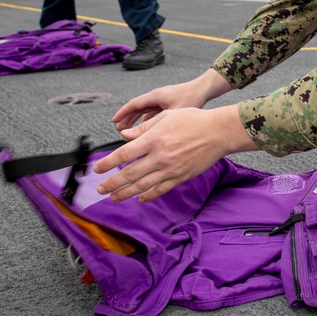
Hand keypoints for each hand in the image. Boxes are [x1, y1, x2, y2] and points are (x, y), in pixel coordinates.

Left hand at [94, 106, 255, 202]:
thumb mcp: (167, 117)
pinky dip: (148, 195)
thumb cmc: (194, 120)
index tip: (97, 169)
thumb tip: (125, 136)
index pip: (123, 154)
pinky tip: (140, 198)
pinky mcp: (181, 176)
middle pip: (129, 174)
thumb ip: (144, 128)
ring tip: (114, 197)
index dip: (107, 163)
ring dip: (125, 193)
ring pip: (142, 186)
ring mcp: (170, 169)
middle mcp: (159, 156)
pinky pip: (161, 189)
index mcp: (153, 139)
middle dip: (112, 183)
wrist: (219, 132)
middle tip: (101, 189)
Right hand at [111, 69, 232, 130]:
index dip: (122, 113)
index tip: (114, 121)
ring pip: (146, 110)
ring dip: (137, 120)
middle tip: (119, 130)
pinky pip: (154, 112)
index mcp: (155, 96)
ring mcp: (163, 99)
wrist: (205, 89)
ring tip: (130, 132)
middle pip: (137, 108)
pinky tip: (148, 130)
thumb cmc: (192, 98)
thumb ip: (157, 123)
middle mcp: (157, 96)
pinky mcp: (169, 103)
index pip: (133, 104)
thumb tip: (140, 134)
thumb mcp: (174, 113)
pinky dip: (149, 120)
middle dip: (128, 119)